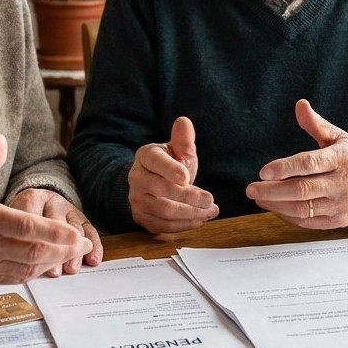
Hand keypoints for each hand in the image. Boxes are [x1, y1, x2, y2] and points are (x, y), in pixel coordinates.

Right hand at [0, 134, 93, 283]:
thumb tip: (0, 139)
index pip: (24, 228)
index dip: (53, 233)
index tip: (77, 234)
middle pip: (31, 252)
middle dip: (63, 250)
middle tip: (84, 244)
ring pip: (26, 268)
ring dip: (54, 262)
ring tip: (73, 253)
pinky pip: (15, 278)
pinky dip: (35, 272)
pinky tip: (50, 264)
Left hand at [8, 187, 103, 275]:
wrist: (38, 205)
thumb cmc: (21, 222)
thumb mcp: (13, 225)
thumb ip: (17, 239)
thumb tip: (23, 264)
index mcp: (30, 199)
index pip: (32, 218)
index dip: (35, 239)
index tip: (34, 260)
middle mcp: (51, 201)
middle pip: (56, 224)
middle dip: (57, 249)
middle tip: (56, 269)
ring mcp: (69, 208)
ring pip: (74, 229)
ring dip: (74, 252)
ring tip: (71, 269)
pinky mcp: (82, 217)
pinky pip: (90, 231)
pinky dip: (94, 247)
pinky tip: (93, 260)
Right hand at [127, 116, 219, 233]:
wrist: (152, 183)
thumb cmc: (170, 165)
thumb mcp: (178, 150)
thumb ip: (183, 139)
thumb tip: (184, 122)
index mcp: (145, 156)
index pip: (156, 162)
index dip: (171, 170)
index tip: (188, 177)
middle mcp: (136, 178)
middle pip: (162, 191)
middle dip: (189, 197)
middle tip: (211, 200)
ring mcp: (137, 199)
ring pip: (164, 211)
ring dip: (191, 213)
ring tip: (210, 211)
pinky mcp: (142, 217)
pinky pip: (163, 225)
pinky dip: (184, 225)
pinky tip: (199, 219)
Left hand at [246, 99, 347, 228]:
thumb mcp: (339, 137)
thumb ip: (316, 124)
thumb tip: (300, 105)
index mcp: (340, 158)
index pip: (308, 164)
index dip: (284, 168)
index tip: (263, 171)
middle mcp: (342, 183)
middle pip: (301, 189)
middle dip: (272, 190)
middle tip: (251, 188)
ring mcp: (340, 205)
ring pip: (303, 209)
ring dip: (276, 205)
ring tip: (259, 198)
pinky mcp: (339, 221)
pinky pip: (309, 222)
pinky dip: (289, 216)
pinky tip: (276, 208)